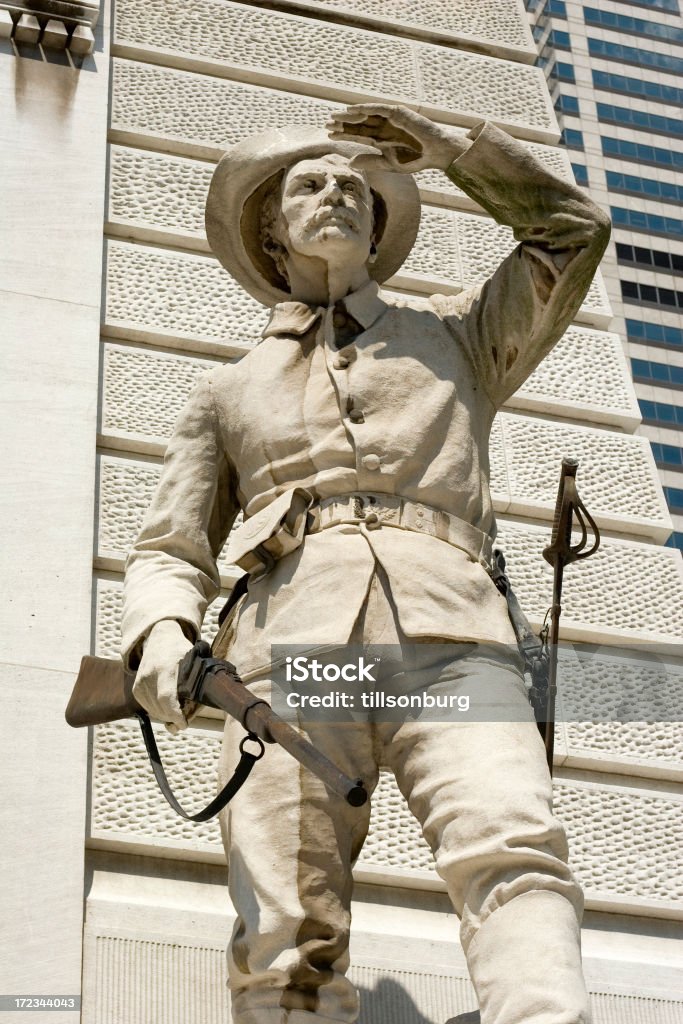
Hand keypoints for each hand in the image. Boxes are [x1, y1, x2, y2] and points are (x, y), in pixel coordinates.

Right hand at [133, 619, 193, 733]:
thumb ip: (195, 687)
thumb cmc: (182, 653)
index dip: (175, 714)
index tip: (184, 724)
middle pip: (159, 707)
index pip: (167, 697)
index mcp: (166, 667)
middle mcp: (149, 674)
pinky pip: (146, 706)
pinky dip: (157, 710)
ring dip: (165, 716)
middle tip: (183, 722)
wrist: (160, 638)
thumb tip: (190, 715)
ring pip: (152, 710)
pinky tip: (166, 707)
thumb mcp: (194, 663)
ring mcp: (140, 681)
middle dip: (172, 719)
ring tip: (177, 714)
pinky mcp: (135, 687)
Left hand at [326, 103, 468, 172]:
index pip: (359, 136)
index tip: (329, 134)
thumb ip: (370, 162)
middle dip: (343, 124)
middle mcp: (384, 127)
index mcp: (381, 140)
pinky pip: (379, 109)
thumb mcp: (389, 163)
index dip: (344, 134)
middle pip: (359, 125)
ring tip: (335, 116)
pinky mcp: (398, 113)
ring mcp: (390, 119)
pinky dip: (365, 109)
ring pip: (366, 116)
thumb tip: (350, 162)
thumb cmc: (415, 159)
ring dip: (351, 116)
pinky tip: (352, 110)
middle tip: (327, 123)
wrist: (434, 153)